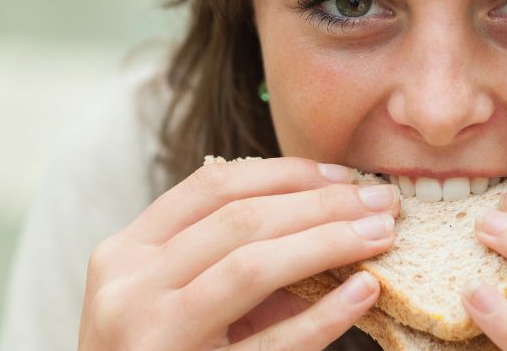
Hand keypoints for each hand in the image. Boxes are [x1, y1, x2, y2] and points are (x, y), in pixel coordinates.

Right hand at [77, 157, 399, 350]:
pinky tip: (363, 292)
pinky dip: (325, 314)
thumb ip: (233, 258)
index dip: (286, 173)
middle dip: (322, 203)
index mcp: (126, 254)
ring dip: (328, 242)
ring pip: (253, 267)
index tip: (343, 175)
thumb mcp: (175, 298)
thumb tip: (332, 222)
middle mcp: (132, 288)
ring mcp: (157, 336)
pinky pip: (275, 344)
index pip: (213, 187)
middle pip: (241, 220)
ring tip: (380, 235)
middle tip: (381, 201)